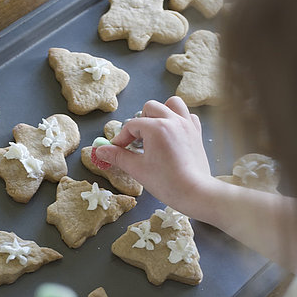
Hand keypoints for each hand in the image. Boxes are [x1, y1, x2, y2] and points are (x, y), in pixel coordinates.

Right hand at [96, 97, 213, 217]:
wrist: (195, 192)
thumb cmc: (167, 182)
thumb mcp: (137, 169)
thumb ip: (118, 156)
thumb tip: (100, 151)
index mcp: (156, 128)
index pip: (132, 125)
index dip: (121, 138)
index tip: (117, 149)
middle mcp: (172, 120)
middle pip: (150, 108)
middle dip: (140, 122)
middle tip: (136, 141)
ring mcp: (187, 125)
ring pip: (172, 104)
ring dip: (161, 112)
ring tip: (155, 130)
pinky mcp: (196, 132)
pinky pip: (187, 115)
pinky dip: (178, 119)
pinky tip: (172, 134)